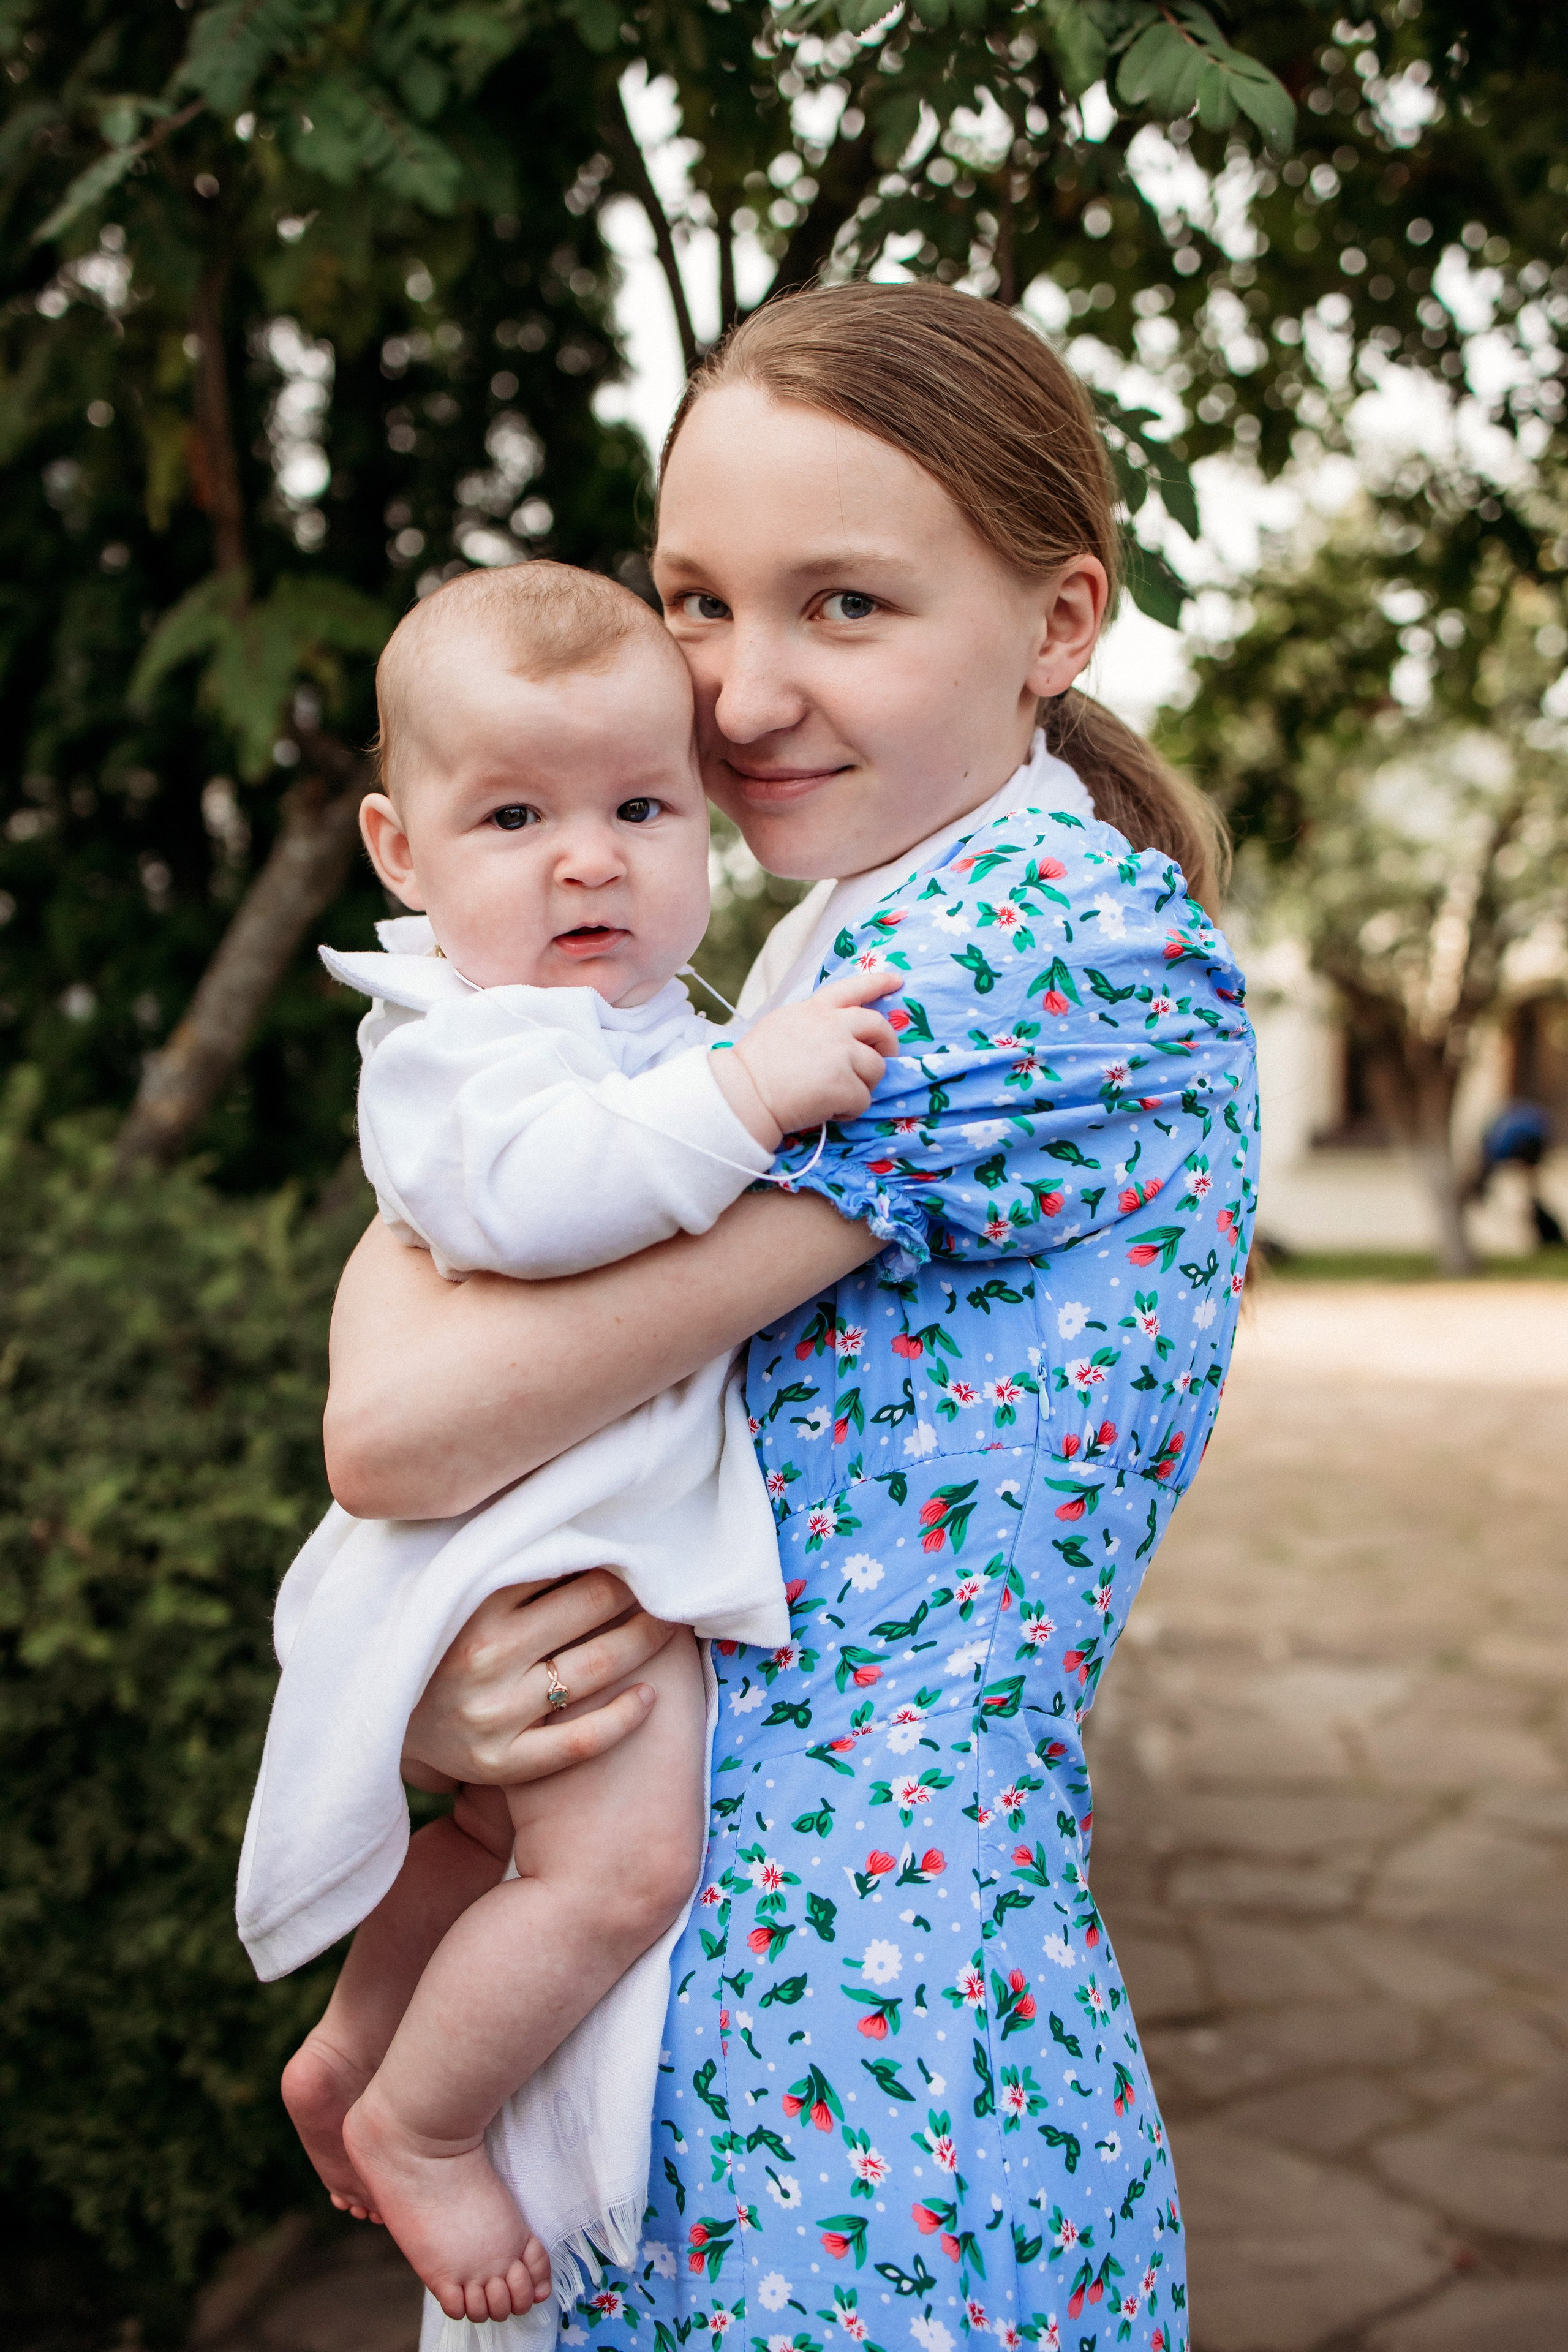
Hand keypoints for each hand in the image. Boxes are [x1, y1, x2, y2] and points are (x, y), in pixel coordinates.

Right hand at [401, 1571, 678, 1787]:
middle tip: (668, 1581)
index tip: (639, 1547)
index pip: (565, 1563)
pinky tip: (650, 1696)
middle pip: (591, 1608)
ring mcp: (493, 1713)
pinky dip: (624, 1718)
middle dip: (639, 1591)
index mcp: (473, 1603)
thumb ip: (506, 1560)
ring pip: (596, 1668)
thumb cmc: (433, 1643)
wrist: (376, 1722)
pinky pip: (579, 1741)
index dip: (611, 1555)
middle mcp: (484, 1656)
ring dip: (645, 1641)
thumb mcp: (455, 1593)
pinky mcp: (500, 1762)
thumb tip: (577, 1513)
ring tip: (672, 1625)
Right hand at [713, 968, 899, 1147]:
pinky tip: (827, 1111)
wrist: (745, 1093)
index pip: (853, 988)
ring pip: (876, 1069)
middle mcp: (834, 1026)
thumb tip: (839, 1031)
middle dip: (887, 1045)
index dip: (878, 983)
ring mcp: (842, 1055)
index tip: (896, 980)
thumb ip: (813, 1022)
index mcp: (816, 1010)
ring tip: (836, 1095)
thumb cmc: (755, 1065)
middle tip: (881, 1060)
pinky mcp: (845, 1085)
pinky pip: (864, 1100)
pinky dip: (849, 1110)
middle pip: (879, 1028)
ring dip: (862, 1085)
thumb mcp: (782, 1024)